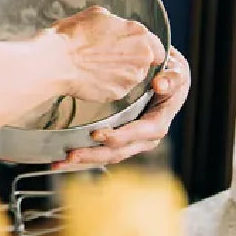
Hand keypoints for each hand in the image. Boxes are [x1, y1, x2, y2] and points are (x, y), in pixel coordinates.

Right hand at [50, 6, 164, 104]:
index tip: (129, 49)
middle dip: (129, 60)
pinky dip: (107, 85)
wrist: (55, 62)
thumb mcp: (95, 14)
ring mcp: (131, 77)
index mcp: (139, 33)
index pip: (156, 46)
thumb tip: (115, 25)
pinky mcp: (119, 93)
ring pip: (131, 76)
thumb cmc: (71, 36)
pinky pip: (117, 89)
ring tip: (94, 67)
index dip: (142, 48)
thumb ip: (115, 22)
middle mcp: (142, 56)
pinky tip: (90, 77)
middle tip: (106, 57)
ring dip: (118, 73)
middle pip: (144, 62)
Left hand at [52, 46, 190, 169]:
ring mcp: (131, 142)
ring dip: (84, 159)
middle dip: (95, 154)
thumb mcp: (176, 74)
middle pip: (120, 151)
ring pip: (108, 155)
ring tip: (60, 161)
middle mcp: (145, 138)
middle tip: (71, 155)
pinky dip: (83, 156)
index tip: (98, 135)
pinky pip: (101, 151)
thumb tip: (160, 83)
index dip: (121, 136)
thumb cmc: (170, 75)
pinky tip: (61, 159)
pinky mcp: (119, 141)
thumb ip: (172, 78)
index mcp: (158, 122)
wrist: (165, 81)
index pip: (141, 133)